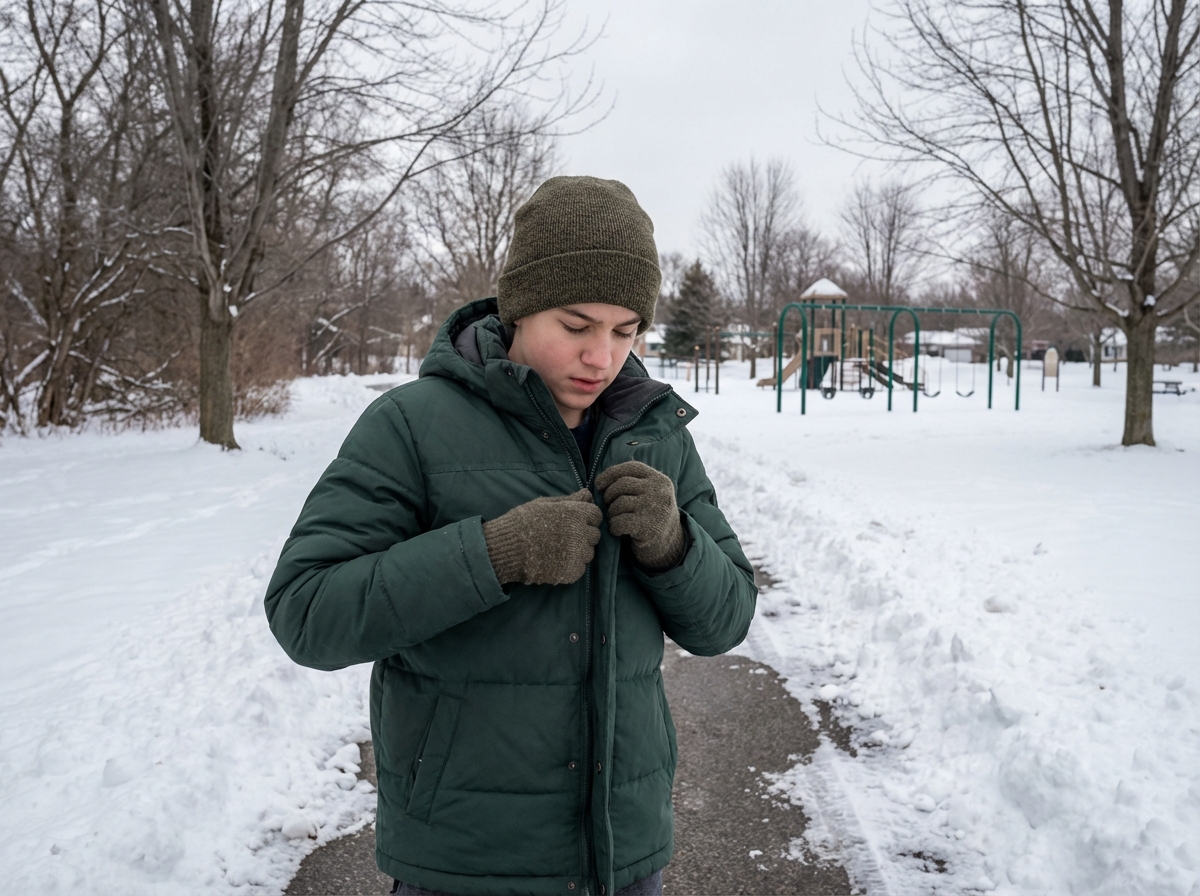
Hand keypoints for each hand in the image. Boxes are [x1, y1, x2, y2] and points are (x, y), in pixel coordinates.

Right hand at [482, 489, 601, 584]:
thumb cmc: (522, 522)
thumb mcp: (544, 504)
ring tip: (558, 549)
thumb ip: (569, 500)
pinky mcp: (571, 571)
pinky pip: (580, 568)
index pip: (596, 515)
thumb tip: (588, 494)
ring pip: (589, 552)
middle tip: (564, 537)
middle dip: (583, 534)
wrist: (505, 549)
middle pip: (595, 535)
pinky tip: (556, 561)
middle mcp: (580, 533)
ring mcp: (576, 554)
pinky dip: (571, 566)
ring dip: (579, 551)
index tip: (573, 521)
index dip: (586, 517)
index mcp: (575, 513)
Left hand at [594, 461, 685, 570]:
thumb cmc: (652, 516)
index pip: (631, 468)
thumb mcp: (651, 494)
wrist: (670, 544)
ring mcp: (655, 508)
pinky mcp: (648, 527)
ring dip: (610, 513)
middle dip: (608, 495)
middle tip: (607, 506)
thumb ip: (634, 484)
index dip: (611, 473)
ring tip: (614, 519)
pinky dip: (614, 527)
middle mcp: (660, 491)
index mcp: (660, 480)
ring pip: (619, 503)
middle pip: (622, 484)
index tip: (598, 484)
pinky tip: (617, 530)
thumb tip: (600, 482)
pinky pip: (619, 522)